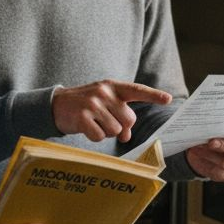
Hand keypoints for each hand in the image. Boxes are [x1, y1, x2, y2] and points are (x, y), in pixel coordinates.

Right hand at [51, 80, 171, 142]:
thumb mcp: (103, 103)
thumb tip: (127, 136)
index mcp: (112, 86)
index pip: (136, 90)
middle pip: (128, 119)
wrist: (56, 105)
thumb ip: (119, 115)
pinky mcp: (82, 117)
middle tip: (106, 123)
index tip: (168, 99)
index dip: (153, 95)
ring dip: (106, 132)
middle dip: (121, 127)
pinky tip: (86, 128)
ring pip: (114, 130)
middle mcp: (104, 92)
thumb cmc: (85, 105)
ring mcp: (92, 104)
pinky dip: (94, 137)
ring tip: (94, 123)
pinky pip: (100, 136)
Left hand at [185, 124, 223, 181]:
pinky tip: (197, 155)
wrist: (208, 150)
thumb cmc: (217, 133)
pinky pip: (219, 171)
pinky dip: (206, 162)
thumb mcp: (219, 126)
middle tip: (211, 142)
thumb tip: (207, 124)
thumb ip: (218, 125)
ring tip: (198, 147)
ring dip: (211, 155)